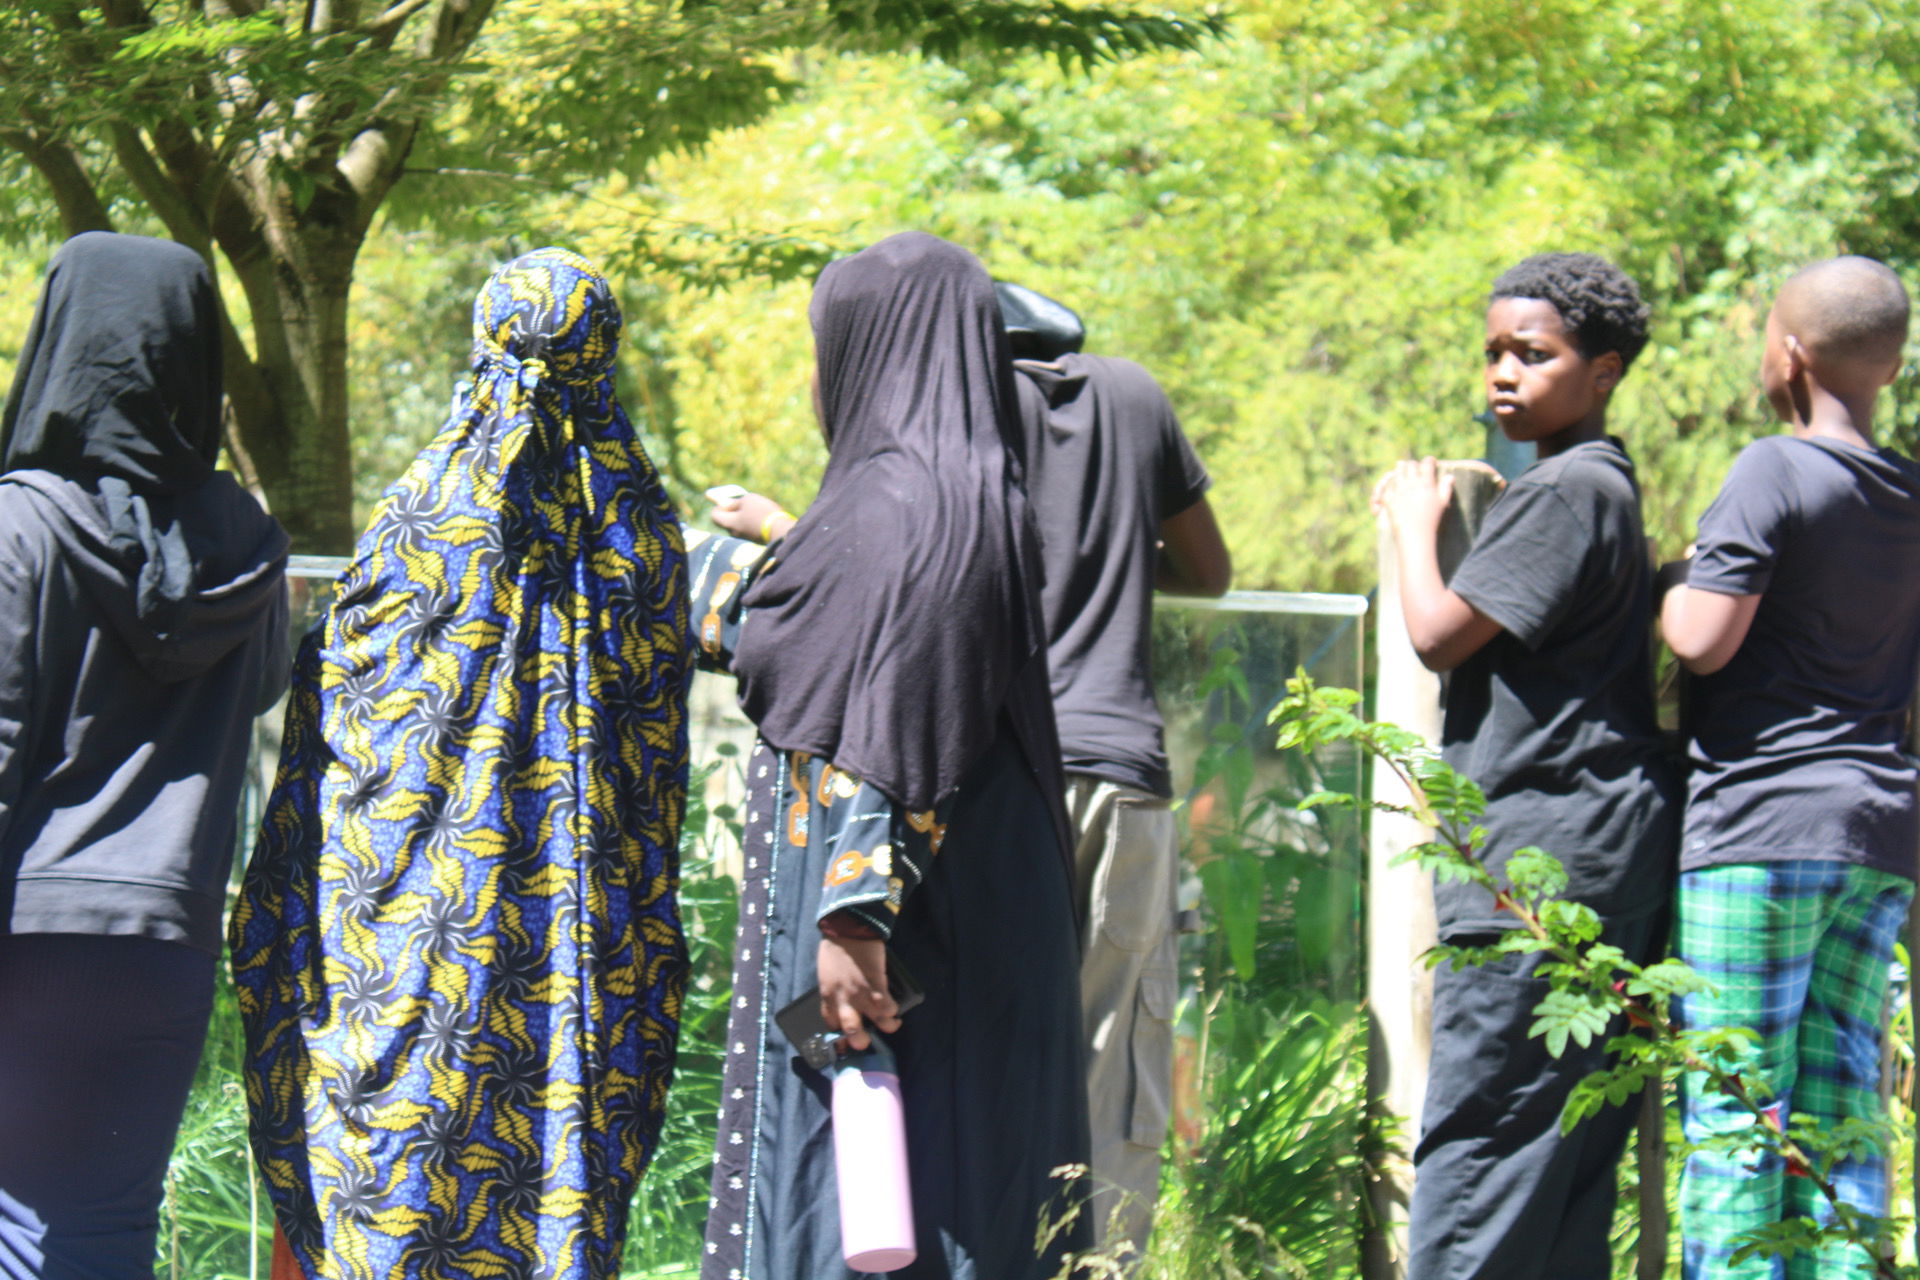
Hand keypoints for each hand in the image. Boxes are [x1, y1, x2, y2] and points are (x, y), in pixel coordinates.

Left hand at [708, 489, 788, 542]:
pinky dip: (753, 522)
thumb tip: (724, 503)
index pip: (714, 516)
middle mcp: (734, 533)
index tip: (728, 501)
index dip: (719, 506)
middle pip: (727, 521)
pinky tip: (764, 517)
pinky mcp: (756, 540)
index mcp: (729, 523)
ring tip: (757, 508)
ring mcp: (746, 538)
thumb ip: (734, 502)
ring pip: (740, 525)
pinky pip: (750, 529)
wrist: (781, 531)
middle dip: (733, 511)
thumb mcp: (747, 500)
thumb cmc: (761, 512)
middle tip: (743, 502)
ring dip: (744, 516)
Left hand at [818, 936, 898, 1051]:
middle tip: (868, 1040)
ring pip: (877, 1023)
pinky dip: (893, 1010)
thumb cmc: (836, 947)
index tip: (847, 1036)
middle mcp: (843, 1000)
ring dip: (887, 1027)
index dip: (840, 1034)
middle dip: (861, 1042)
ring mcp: (861, 994)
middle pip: (852, 1032)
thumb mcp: (827, 974)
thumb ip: (835, 990)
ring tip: (891, 1024)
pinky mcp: (877, 985)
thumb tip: (846, 999)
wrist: (848, 928)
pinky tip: (895, 1008)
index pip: (831, 1024)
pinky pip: (888, 1006)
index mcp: (828, 996)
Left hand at [1371, 457, 1453, 534]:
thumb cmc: (1432, 520)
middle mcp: (1412, 484)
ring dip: (1401, 469)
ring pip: (1398, 472)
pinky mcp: (1389, 498)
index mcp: (1426, 483)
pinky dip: (1390, 481)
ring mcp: (1399, 490)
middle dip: (1414, 464)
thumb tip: (1451, 476)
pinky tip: (1393, 481)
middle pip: (1411, 465)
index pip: (1427, 464)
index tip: (1431, 461)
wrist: (1415, 535)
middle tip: (1416, 467)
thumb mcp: (1443, 503)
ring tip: (1403, 468)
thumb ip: (1446, 488)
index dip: (1430, 460)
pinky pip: (1387, 484)